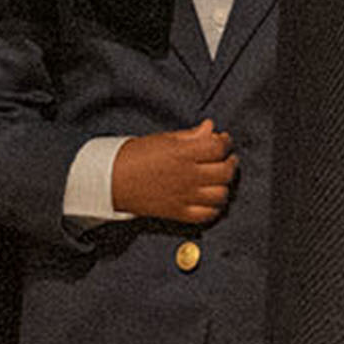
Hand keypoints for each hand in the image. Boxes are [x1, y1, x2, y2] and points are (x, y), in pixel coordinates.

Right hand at [111, 120, 235, 224]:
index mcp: (184, 153)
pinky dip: (214, 208)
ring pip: (220, 195)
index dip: (226, 143)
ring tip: (220, 179)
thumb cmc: (136, 155)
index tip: (224, 140)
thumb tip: (211, 127)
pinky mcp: (179, 213)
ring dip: (225, 186)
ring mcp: (185, 196)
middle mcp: (188, 175)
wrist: (113, 180)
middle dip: (230, 163)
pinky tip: (212, 198)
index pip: (219, 148)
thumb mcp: (164, 138)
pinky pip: (207, 215)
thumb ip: (191, 135)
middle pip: (225, 172)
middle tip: (227, 159)